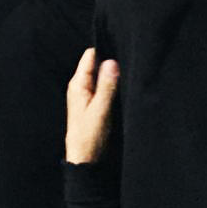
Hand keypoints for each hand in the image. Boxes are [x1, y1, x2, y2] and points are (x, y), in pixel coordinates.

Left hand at [65, 48, 119, 164]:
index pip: (90, 56)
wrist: (85, 159)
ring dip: (112, 76)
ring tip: (128, 73)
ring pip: (101, 76)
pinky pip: (103, 88)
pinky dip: (112, 86)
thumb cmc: (89, 136)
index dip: (104, 51)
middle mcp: (81, 86)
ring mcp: (87, 94)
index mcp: (78, 84)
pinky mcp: (94, 103)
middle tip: (128, 62)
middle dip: (110, 63)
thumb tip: (112, 62)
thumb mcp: (100, 110)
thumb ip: (106, 86)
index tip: (120, 48)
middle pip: (96, 64)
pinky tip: (123, 87)